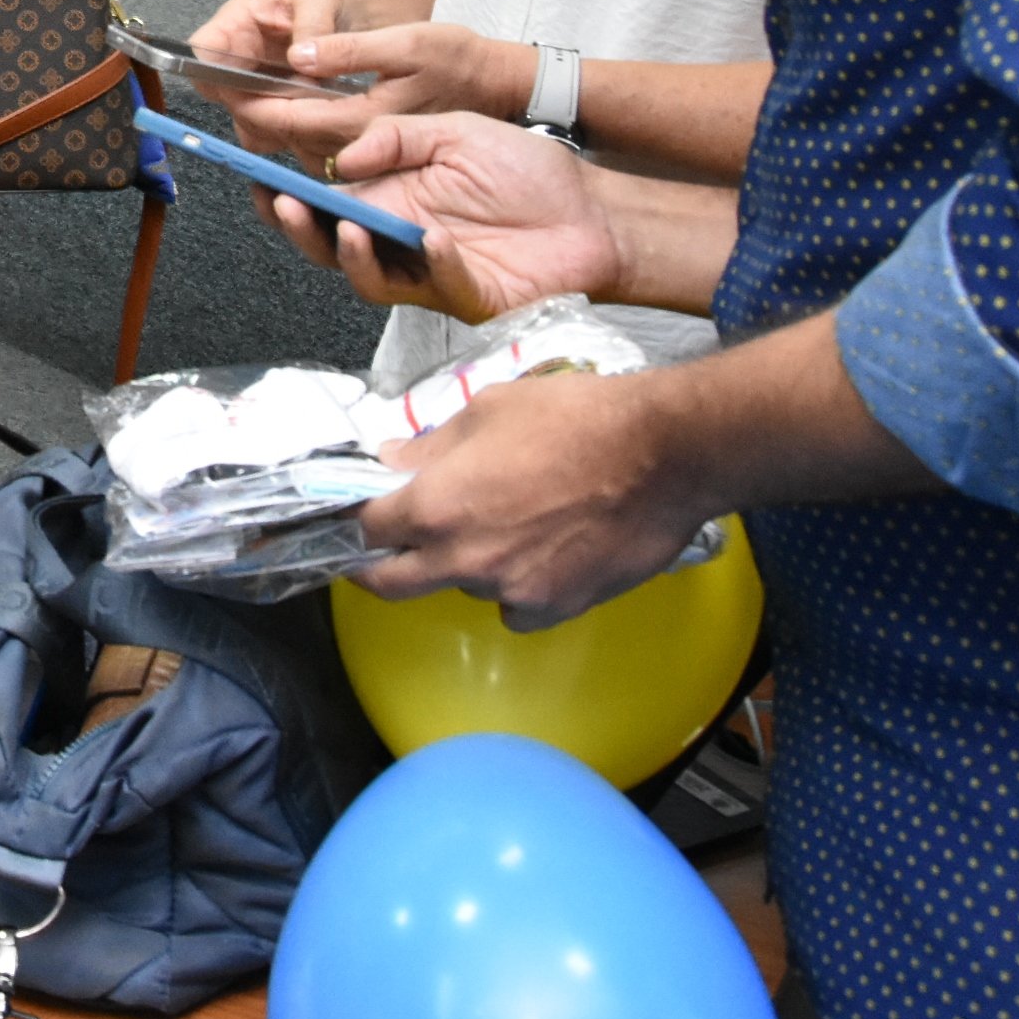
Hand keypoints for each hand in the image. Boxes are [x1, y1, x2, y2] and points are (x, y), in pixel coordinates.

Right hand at [191, 0, 371, 151]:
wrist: (349, 15)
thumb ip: (311, 22)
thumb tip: (299, 59)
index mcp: (234, 27)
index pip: (201, 51)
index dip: (211, 71)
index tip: (243, 85)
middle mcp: (236, 65)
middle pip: (223, 98)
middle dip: (258, 107)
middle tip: (300, 103)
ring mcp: (254, 94)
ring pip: (248, 125)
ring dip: (277, 126)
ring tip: (317, 113)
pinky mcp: (276, 116)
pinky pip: (273, 138)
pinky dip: (295, 137)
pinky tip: (322, 124)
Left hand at [238, 20, 536, 161]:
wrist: (503, 84)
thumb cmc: (461, 59)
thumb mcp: (410, 42)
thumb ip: (352, 52)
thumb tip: (301, 55)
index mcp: (366, 122)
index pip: (293, 119)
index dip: (254, 105)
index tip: (222, 90)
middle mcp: (364, 149)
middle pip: (292, 143)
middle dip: (254, 121)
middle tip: (218, 95)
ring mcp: (372, 158)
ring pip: (305, 149)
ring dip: (272, 129)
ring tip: (239, 102)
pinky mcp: (379, 156)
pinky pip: (326, 149)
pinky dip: (299, 131)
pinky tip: (285, 111)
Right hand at [263, 110, 620, 319]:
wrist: (595, 211)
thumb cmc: (528, 172)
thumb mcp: (457, 132)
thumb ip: (400, 137)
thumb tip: (345, 158)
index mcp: (388, 195)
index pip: (323, 201)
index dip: (286, 194)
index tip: (257, 176)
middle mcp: (397, 236)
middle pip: (327, 246)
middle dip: (298, 228)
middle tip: (284, 204)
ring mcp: (427, 271)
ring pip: (367, 278)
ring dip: (349, 254)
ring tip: (346, 224)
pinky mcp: (463, 296)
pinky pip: (434, 284)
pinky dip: (430, 262)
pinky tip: (433, 238)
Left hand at [346, 367, 707, 629]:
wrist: (663, 454)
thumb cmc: (576, 419)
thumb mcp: (489, 409)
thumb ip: (430, 446)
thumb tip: (390, 461)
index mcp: (437, 506)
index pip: (366, 530)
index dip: (354, 521)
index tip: (355, 516)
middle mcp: (464, 559)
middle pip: (391, 585)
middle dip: (375, 568)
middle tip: (382, 549)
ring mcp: (510, 591)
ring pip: (462, 588)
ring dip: (464, 564)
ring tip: (502, 525)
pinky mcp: (556, 608)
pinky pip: (515, 607)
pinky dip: (516, 587)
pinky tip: (540, 553)